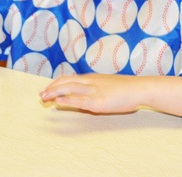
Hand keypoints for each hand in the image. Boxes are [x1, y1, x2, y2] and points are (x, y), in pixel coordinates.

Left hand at [40, 73, 181, 116]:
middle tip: (41, 96)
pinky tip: (59, 102)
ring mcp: (94, 91)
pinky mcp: (98, 101)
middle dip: (51, 88)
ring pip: (69, 88)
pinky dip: (67, 100)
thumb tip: (85, 97)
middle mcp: (90, 82)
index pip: (69, 78)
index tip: (47, 89)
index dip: (56, 84)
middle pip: (65, 82)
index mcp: (92, 78)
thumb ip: (95, 89)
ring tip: (44, 98)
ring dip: (54, 93)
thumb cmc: (125, 89)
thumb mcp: (107, 85)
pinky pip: (79, 100)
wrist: (139, 88)